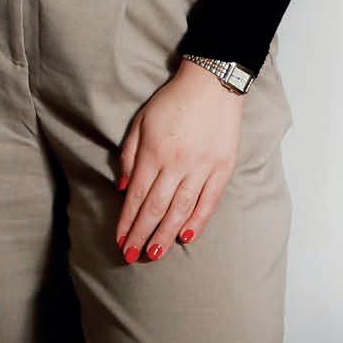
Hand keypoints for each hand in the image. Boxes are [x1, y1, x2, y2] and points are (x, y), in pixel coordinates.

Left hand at [114, 62, 243, 263]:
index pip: (138, 195)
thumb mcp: (141, 123)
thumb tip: (124, 188)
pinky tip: (186, 236)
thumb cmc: (171, 103)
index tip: (120, 240)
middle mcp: (177, 164)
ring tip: (154, 252)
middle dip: (142, 234)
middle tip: (131, 256)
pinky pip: (209, 201)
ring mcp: (202, 168)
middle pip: (157, 207)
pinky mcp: (222, 169)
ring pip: (182, 209)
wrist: (212, 86)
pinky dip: (198, 220)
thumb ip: (130, 156)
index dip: (128, 220)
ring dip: (166, 233)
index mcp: (154, 153)